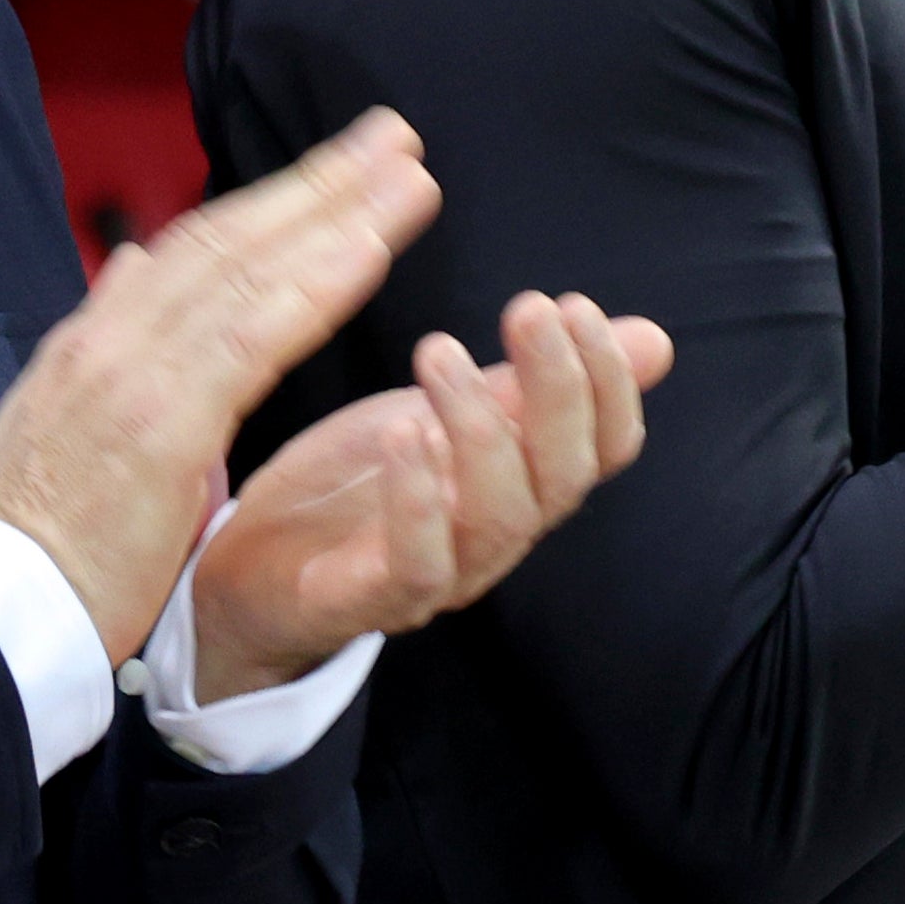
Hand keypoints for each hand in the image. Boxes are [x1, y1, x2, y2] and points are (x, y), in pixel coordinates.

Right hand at [0, 111, 438, 661]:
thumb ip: (106, 330)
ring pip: (250, 272)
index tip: (340, 168)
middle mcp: (114, 335)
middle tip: (394, 136)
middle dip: (320, 182)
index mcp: (97, 336)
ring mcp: (136, 373)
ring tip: (408, 179)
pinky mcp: (164, 424)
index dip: (273, 202)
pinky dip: (313, 287)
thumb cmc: (42, 527)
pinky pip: (252, 340)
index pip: (195, 247)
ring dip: (338, 217)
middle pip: (231, 237)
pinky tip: (368, 249)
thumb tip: (132, 262)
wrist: (4, 605)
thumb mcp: (58, 410)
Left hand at [183, 291, 672, 699]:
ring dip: (481, 427)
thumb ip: (533, 382)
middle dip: (558, 388)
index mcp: (521, 486)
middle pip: (563, 476)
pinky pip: (418, 564)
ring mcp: (440, 574)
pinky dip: (417, 498)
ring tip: (438, 352)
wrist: (253, 572)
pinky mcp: (367, 599)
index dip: (608, 381)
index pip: (604, 448)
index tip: (575, 304)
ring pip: (499, 517)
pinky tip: (403, 432)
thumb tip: (651, 336)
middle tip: (529, 308)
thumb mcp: (444, 412)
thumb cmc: (358, 488)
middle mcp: (494, 535)